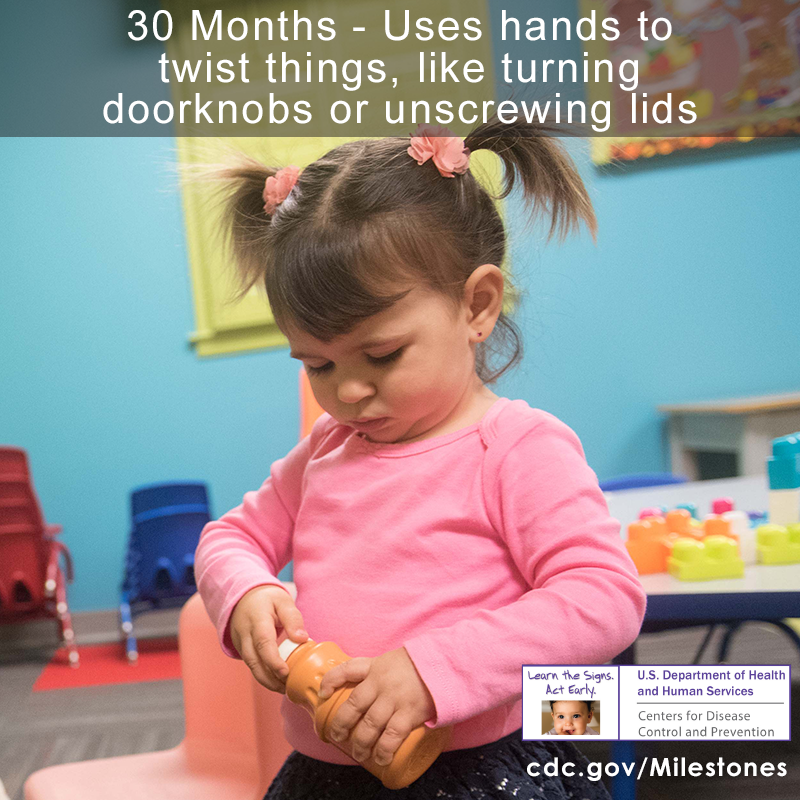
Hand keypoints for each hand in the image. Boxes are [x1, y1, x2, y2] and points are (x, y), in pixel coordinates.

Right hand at [229, 584, 307, 692]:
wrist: (242, 598)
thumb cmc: (267, 599)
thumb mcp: (282, 601)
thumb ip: (293, 618)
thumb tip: (303, 638)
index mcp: (257, 619)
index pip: (263, 642)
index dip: (273, 660)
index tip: (286, 672)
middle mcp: (245, 634)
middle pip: (254, 660)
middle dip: (270, 678)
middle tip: (287, 688)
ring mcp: (241, 643)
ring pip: (251, 666)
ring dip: (266, 681)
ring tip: (284, 688)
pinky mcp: (241, 650)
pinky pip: (251, 665)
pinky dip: (263, 676)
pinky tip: (277, 682)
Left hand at [317, 647, 435, 765]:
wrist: (446, 664)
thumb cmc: (418, 664)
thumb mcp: (393, 661)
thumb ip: (378, 673)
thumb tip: (366, 693)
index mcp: (375, 667)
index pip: (347, 669)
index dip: (331, 681)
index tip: (322, 693)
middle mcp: (381, 682)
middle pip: (353, 705)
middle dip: (341, 724)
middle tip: (336, 737)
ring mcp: (395, 698)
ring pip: (369, 725)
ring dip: (361, 744)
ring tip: (358, 754)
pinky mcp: (410, 713)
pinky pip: (392, 736)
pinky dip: (383, 750)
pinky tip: (380, 758)